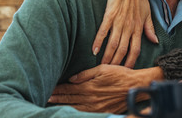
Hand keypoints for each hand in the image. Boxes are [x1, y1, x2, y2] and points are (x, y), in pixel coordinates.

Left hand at [48, 65, 162, 112]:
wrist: (136, 86)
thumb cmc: (120, 74)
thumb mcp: (103, 69)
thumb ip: (86, 74)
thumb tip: (71, 78)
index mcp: (90, 86)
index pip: (69, 89)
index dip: (58, 89)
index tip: (49, 88)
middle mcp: (91, 98)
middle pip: (70, 99)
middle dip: (57, 98)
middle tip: (46, 97)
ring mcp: (96, 107)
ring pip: (75, 108)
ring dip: (63, 106)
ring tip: (53, 104)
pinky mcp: (102, 112)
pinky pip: (85, 113)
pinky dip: (75, 112)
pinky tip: (69, 110)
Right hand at [91, 0, 157, 67]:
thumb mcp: (147, 12)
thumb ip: (150, 28)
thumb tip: (155, 41)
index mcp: (139, 27)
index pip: (136, 49)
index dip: (131, 61)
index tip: (126, 71)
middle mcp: (130, 26)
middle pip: (123, 50)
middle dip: (117, 63)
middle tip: (110, 73)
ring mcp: (119, 21)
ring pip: (113, 44)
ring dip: (107, 56)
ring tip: (102, 66)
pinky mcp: (110, 14)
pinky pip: (103, 31)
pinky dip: (98, 42)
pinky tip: (94, 51)